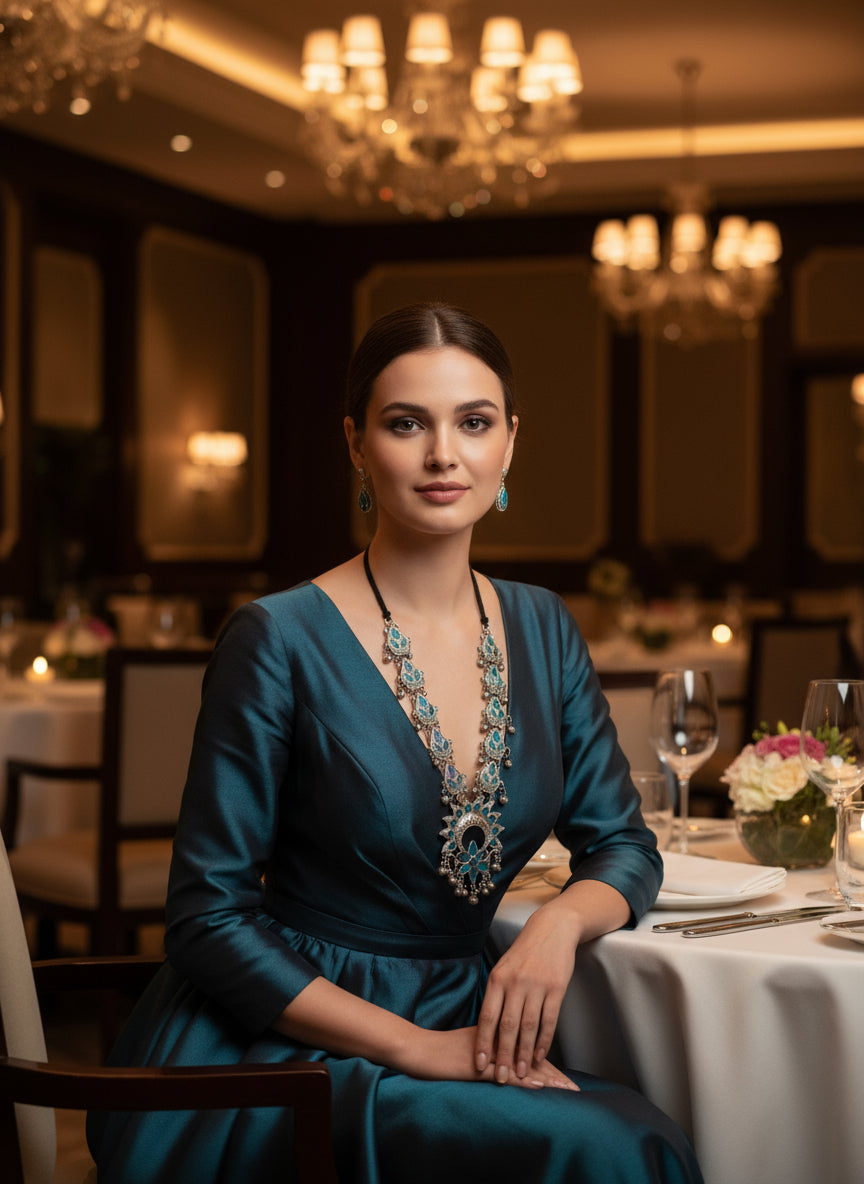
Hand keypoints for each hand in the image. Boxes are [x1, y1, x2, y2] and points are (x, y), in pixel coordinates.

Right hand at [398, 1026, 577, 1090]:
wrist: (420, 1049)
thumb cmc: (444, 1047)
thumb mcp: (473, 1042)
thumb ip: (492, 1043)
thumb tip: (508, 1052)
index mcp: (499, 1033)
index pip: (529, 1047)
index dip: (548, 1062)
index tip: (566, 1076)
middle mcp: (498, 1040)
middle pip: (532, 1057)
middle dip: (555, 1074)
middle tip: (575, 1088)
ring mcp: (490, 1053)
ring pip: (523, 1064)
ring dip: (547, 1079)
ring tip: (566, 1089)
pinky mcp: (479, 1066)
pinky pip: (506, 1073)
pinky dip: (524, 1080)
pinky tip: (539, 1086)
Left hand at [475, 900, 579, 1082]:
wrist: (552, 930)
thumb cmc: (524, 953)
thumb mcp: (503, 968)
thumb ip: (496, 995)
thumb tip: (487, 1028)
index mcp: (497, 979)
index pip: (487, 1017)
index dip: (482, 1043)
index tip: (479, 1064)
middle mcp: (515, 983)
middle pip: (507, 1026)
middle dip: (503, 1055)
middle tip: (500, 1078)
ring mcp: (536, 986)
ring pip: (528, 1027)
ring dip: (524, 1053)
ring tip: (521, 1073)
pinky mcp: (556, 989)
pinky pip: (549, 1020)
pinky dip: (544, 1041)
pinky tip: (539, 1055)